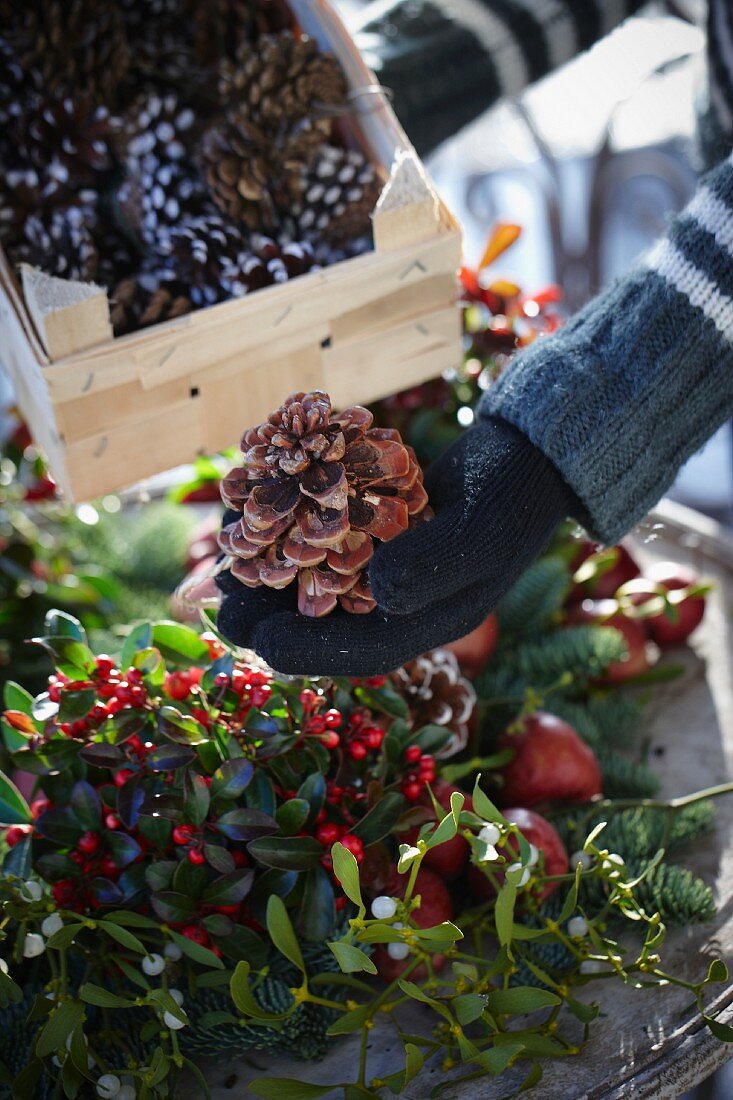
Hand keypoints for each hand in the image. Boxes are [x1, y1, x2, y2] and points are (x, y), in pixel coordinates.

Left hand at [215, 416, 581, 674]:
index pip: (360, 651)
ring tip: (224, 568)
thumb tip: (379, 588)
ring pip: (317, 586)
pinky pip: (326, 547)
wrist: (526, 456)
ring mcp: (388, 569)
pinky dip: (292, 538)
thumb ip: (433, 563)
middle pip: (326, 622)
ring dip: (272, 578)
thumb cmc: (511, 495)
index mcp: (429, 620)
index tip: (259, 640)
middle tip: (220, 603)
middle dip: (271, 615)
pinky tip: (256, 521)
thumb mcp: (478, 529)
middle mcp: (402, 603)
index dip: (306, 650)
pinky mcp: (377, 536)